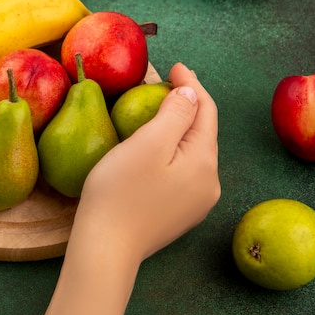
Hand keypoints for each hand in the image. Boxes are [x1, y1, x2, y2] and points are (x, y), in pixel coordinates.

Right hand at [36, 62, 219, 314]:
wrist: (105, 249)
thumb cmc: (120, 191)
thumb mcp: (148, 143)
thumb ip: (176, 113)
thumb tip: (191, 93)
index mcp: (205, 163)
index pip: (206, 112)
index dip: (192, 84)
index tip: (175, 65)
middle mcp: (209, 184)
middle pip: (203, 133)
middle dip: (187, 105)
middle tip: (165, 84)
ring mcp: (195, 204)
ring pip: (192, 153)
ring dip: (179, 128)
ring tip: (158, 110)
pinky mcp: (178, 215)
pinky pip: (182, 171)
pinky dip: (172, 151)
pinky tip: (155, 148)